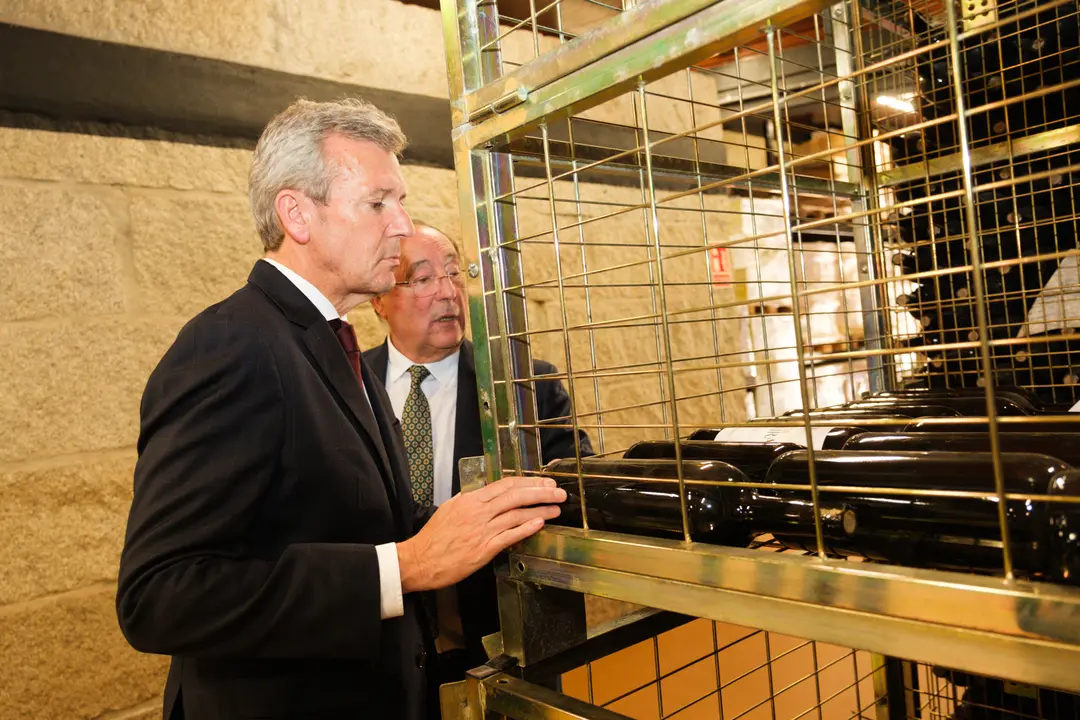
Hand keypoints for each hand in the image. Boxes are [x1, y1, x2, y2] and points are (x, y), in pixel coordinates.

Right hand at [396, 475, 564, 592]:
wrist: (419, 560)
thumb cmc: (433, 537)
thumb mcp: (450, 509)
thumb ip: (469, 500)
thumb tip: (486, 492)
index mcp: (470, 500)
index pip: (505, 485)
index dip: (528, 482)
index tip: (544, 483)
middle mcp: (478, 512)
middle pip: (515, 496)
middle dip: (541, 493)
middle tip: (559, 492)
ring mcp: (482, 531)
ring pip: (516, 515)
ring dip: (540, 510)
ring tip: (556, 509)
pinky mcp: (483, 550)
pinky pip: (509, 536)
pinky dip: (526, 528)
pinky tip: (540, 524)